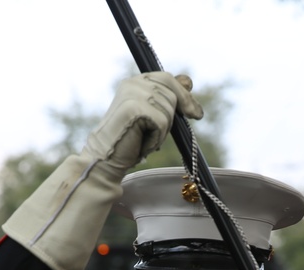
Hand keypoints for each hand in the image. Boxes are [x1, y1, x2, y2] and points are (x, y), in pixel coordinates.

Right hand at [83, 72, 203, 172]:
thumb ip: (167, 97)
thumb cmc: (130, 139)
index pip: (168, 79)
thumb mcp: (151, 114)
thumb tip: (189, 81)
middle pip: (172, 96)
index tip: (196, 114)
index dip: (184, 96)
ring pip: (169, 112)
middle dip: (172, 118)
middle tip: (155, 134)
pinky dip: (155, 139)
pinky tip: (140, 143)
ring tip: (141, 138)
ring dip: (161, 132)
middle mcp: (134, 83)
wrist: (106, 157)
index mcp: (135, 81)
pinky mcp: (136, 108)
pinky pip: (162, 124)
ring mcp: (134, 94)